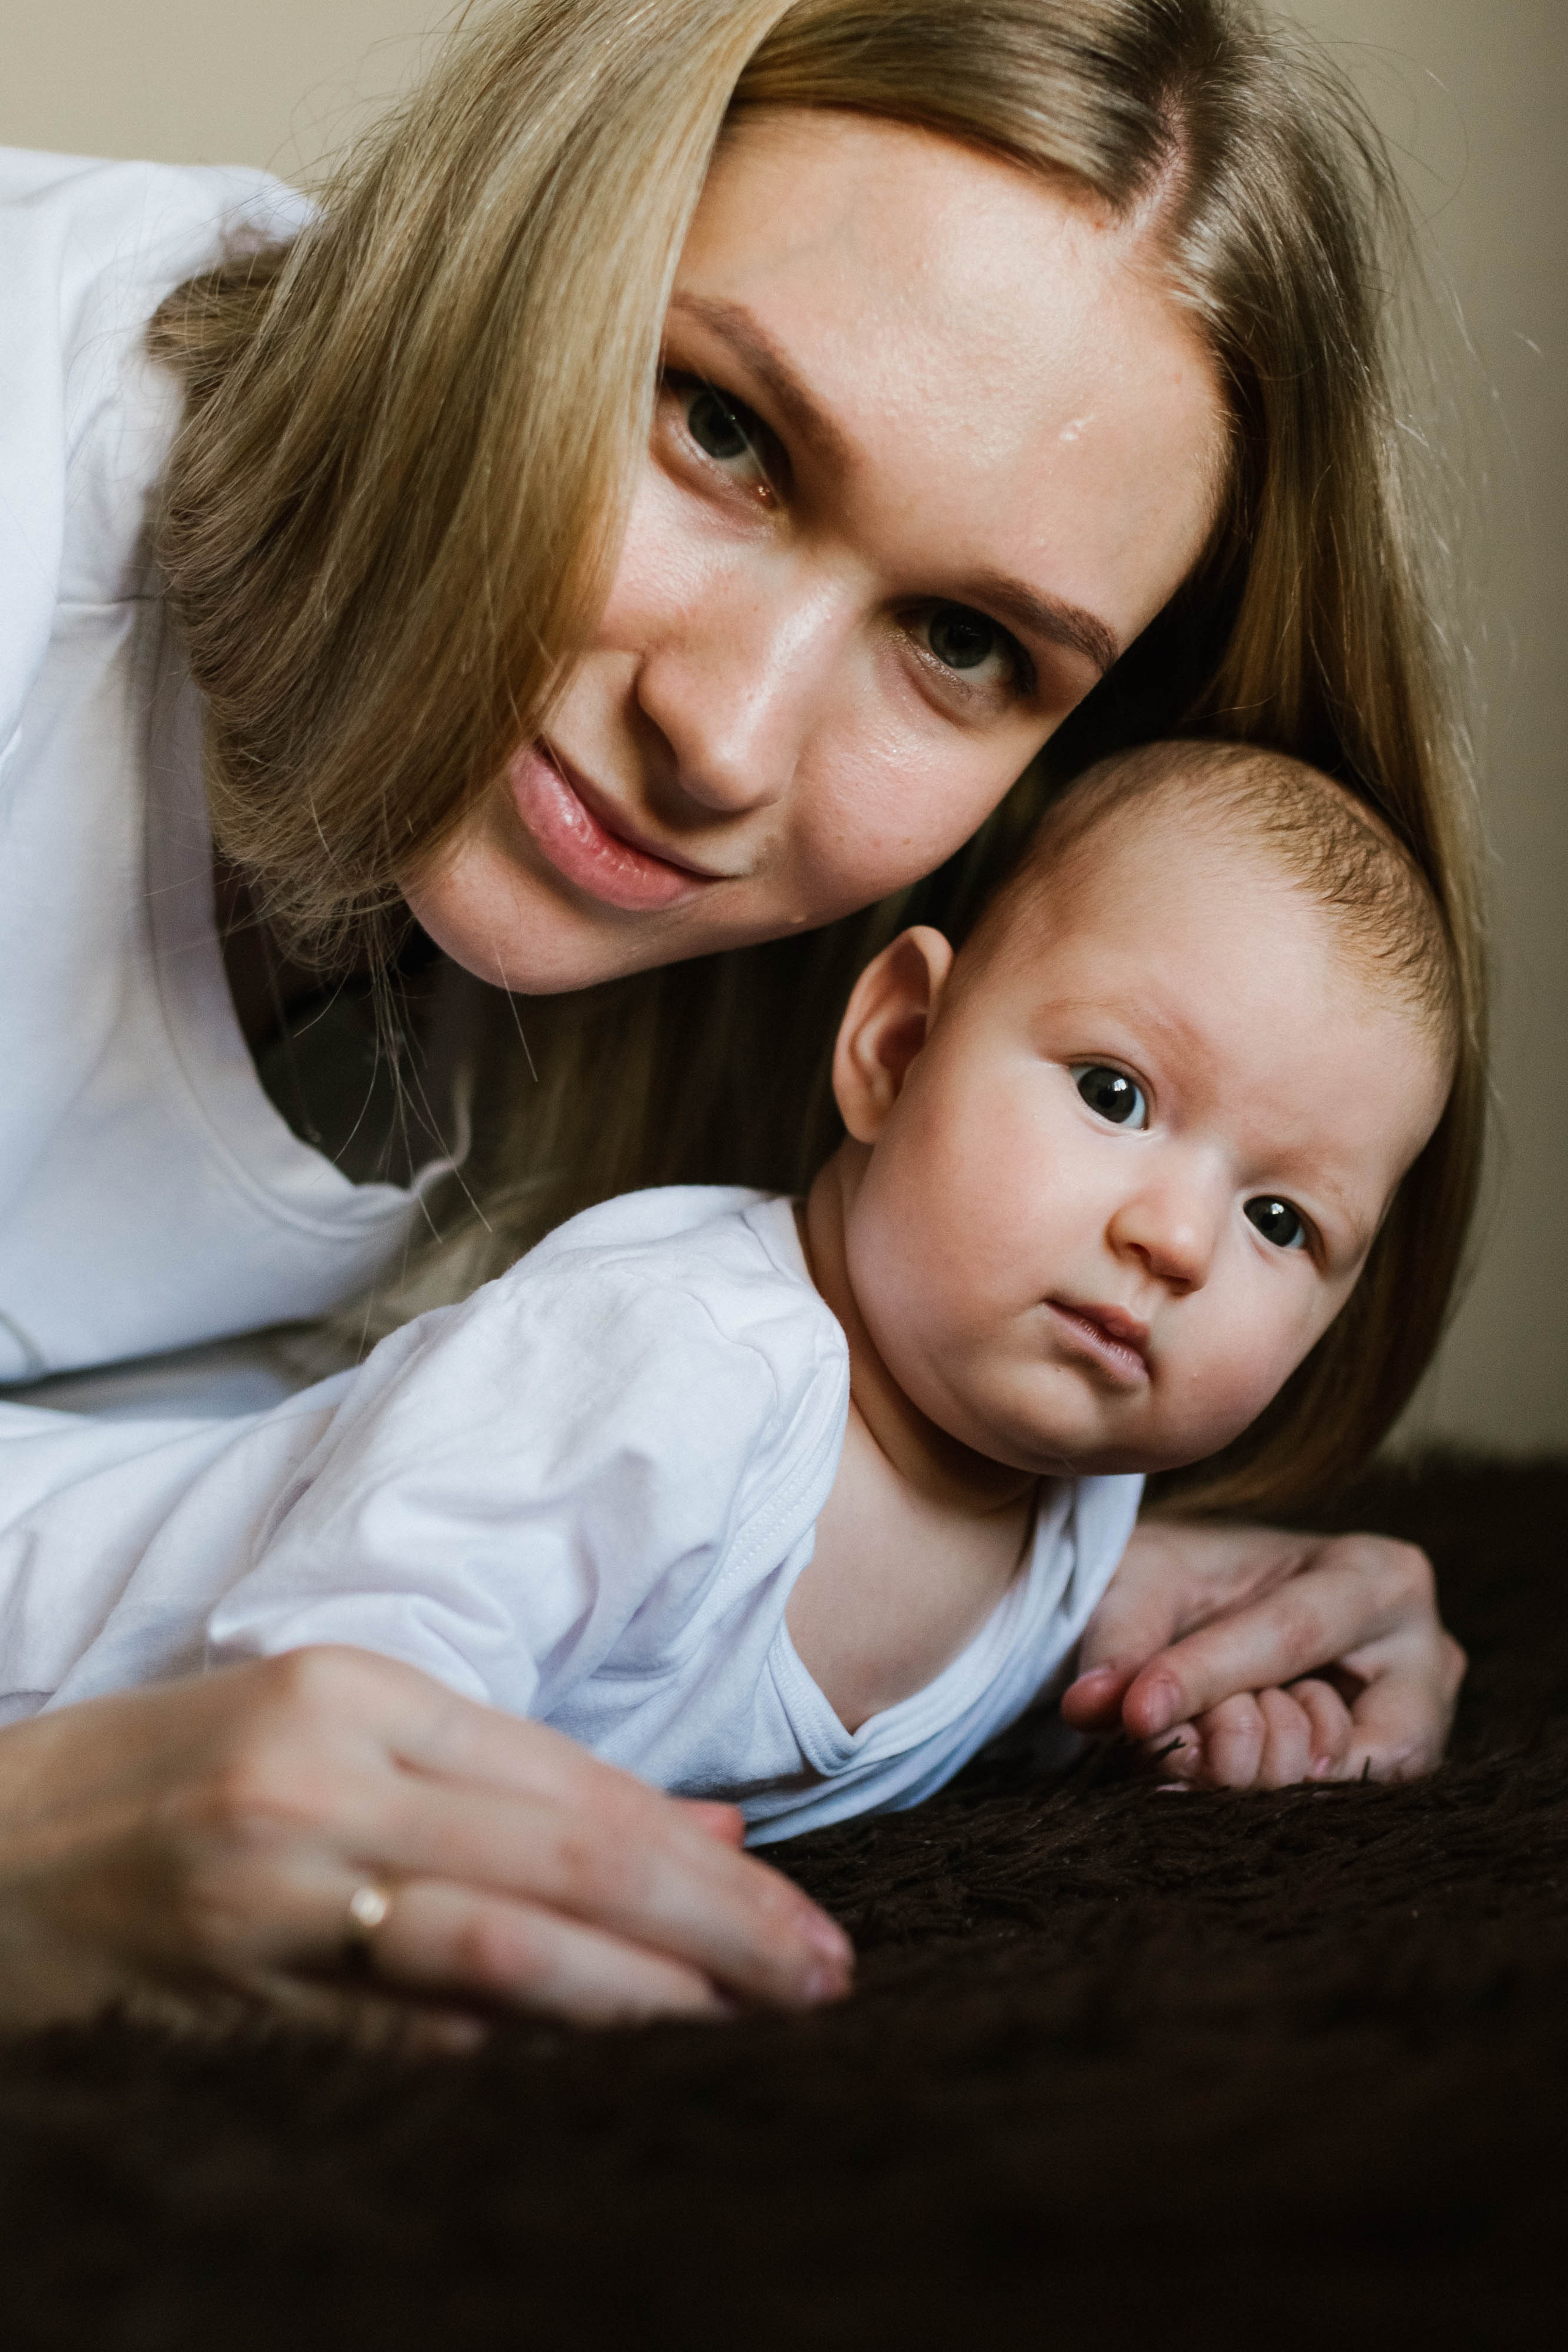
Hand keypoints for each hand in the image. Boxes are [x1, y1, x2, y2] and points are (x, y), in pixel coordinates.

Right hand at [0, 1649, 852, 2046]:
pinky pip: (410, 2042)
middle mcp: (320, 1786)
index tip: (799, 1919)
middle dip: (710, 1935)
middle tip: (820, 1982)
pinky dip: (521, 2059)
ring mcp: (273, 1902)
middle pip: (563, 1863)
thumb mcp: (335, 1731)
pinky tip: (608, 2075)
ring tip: (749, 2032)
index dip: (700, 1863)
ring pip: (500, 1960)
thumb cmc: (166, 1779)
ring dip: (641, 2008)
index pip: (572, 1785)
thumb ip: (518, 1779)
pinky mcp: (236, 2008)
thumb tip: (704, 1833)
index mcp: (353, 1695)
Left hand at [1060, 1520, 1465, 1789]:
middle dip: (1240, 1745)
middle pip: (1332, 1738)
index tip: (1136, 1713)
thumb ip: (1119, 1640)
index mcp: (1378, 1574)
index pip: (1290, 1638)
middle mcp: (1424, 1655)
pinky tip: (1225, 1763)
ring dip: (1254, 1774)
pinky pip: (1332, 1817)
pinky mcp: (1392, 1780)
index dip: (1208, 1680)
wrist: (1216, 1602)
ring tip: (1213, 1732)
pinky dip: (1266, 1797)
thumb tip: (1087, 1709)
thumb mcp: (1142, 1581)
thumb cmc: (1186, 1578)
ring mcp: (1418, 1728)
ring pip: (1337, 1793)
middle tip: (1182, 1722)